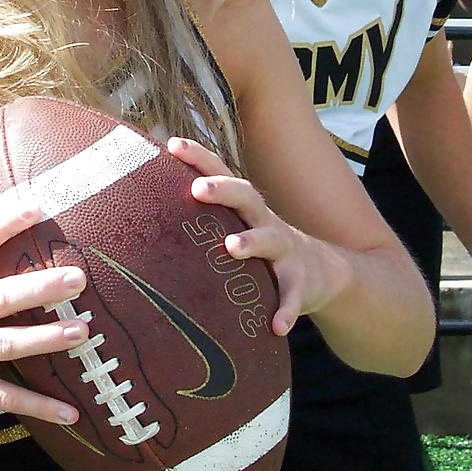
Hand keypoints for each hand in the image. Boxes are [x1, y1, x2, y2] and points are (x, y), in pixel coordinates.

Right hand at [0, 192, 88, 430]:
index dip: (3, 225)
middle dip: (41, 287)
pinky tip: (70, 412)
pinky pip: (4, 398)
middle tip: (77, 278)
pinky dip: (39, 406)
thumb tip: (15, 257)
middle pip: (1, 297)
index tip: (35, 207)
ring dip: (46, 338)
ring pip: (6, 344)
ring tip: (81, 332)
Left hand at [167, 136, 332, 336]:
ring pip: (271, 240)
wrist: (325, 272)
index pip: (221, 173)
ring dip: (252, 242)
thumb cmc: (263, 247)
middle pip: (246, 197)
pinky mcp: (301, 282)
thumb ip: (206, 218)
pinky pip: (293, 296)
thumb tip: (146, 211)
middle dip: (224, 189)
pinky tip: (276, 326)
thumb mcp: (239, 225)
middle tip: (198, 189)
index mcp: (245, 208)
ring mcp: (286, 251)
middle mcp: (266, 222)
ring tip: (231, 246)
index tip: (173, 144)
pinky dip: (287, 309)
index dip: (199, 157)